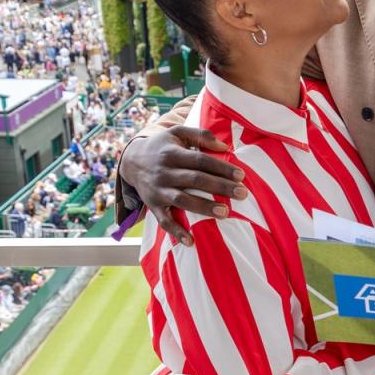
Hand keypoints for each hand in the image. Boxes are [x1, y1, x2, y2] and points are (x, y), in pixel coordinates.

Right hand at [120, 125, 248, 245]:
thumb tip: (224, 146)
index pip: (200, 160)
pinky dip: (176, 232)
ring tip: (225, 213)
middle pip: (195, 180)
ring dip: (204, 207)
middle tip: (242, 193)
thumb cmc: (162, 146)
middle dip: (220, 187)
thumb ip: (200, 135)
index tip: (241, 175)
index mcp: (172, 153)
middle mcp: (164, 172)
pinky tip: (191, 242)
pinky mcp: (153, 206)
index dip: (221, 167)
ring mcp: (158, 190)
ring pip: (182, 200)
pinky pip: (164, 221)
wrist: (131, 160)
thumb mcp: (176, 132)